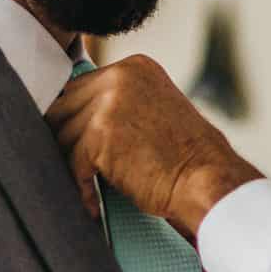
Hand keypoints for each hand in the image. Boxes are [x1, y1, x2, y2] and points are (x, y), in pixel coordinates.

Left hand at [45, 54, 262, 236]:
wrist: (206, 179)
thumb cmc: (186, 158)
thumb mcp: (154, 111)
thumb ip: (119, 104)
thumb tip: (74, 120)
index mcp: (134, 67)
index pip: (79, 87)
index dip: (74, 120)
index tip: (76, 147)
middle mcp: (120, 76)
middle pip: (63, 106)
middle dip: (65, 140)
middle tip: (75, 171)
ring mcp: (109, 102)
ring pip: (63, 135)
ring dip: (73, 167)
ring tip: (88, 191)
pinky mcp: (100, 132)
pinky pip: (72, 162)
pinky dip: (80, 187)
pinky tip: (92, 204)